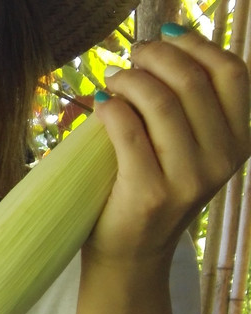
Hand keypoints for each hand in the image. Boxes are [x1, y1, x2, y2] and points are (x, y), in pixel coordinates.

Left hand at [88, 27, 249, 270]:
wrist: (132, 254)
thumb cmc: (156, 189)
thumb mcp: (192, 148)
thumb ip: (192, 104)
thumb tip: (169, 38)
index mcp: (241, 140)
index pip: (232, 73)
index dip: (196, 44)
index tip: (166, 35)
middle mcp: (223, 159)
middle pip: (192, 80)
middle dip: (155, 56)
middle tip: (130, 57)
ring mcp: (189, 178)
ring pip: (160, 101)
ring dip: (129, 79)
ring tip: (113, 80)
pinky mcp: (151, 192)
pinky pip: (128, 130)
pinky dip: (110, 107)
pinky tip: (100, 104)